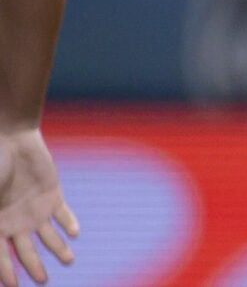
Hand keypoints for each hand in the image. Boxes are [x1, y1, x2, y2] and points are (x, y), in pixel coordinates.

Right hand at [0, 129, 76, 285]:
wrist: (10, 140)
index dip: (5, 272)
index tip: (11, 286)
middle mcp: (15, 222)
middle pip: (26, 251)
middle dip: (34, 267)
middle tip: (43, 282)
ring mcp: (34, 210)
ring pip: (48, 237)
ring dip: (58, 249)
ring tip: (69, 261)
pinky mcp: (51, 195)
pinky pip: (63, 214)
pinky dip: (69, 223)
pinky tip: (75, 233)